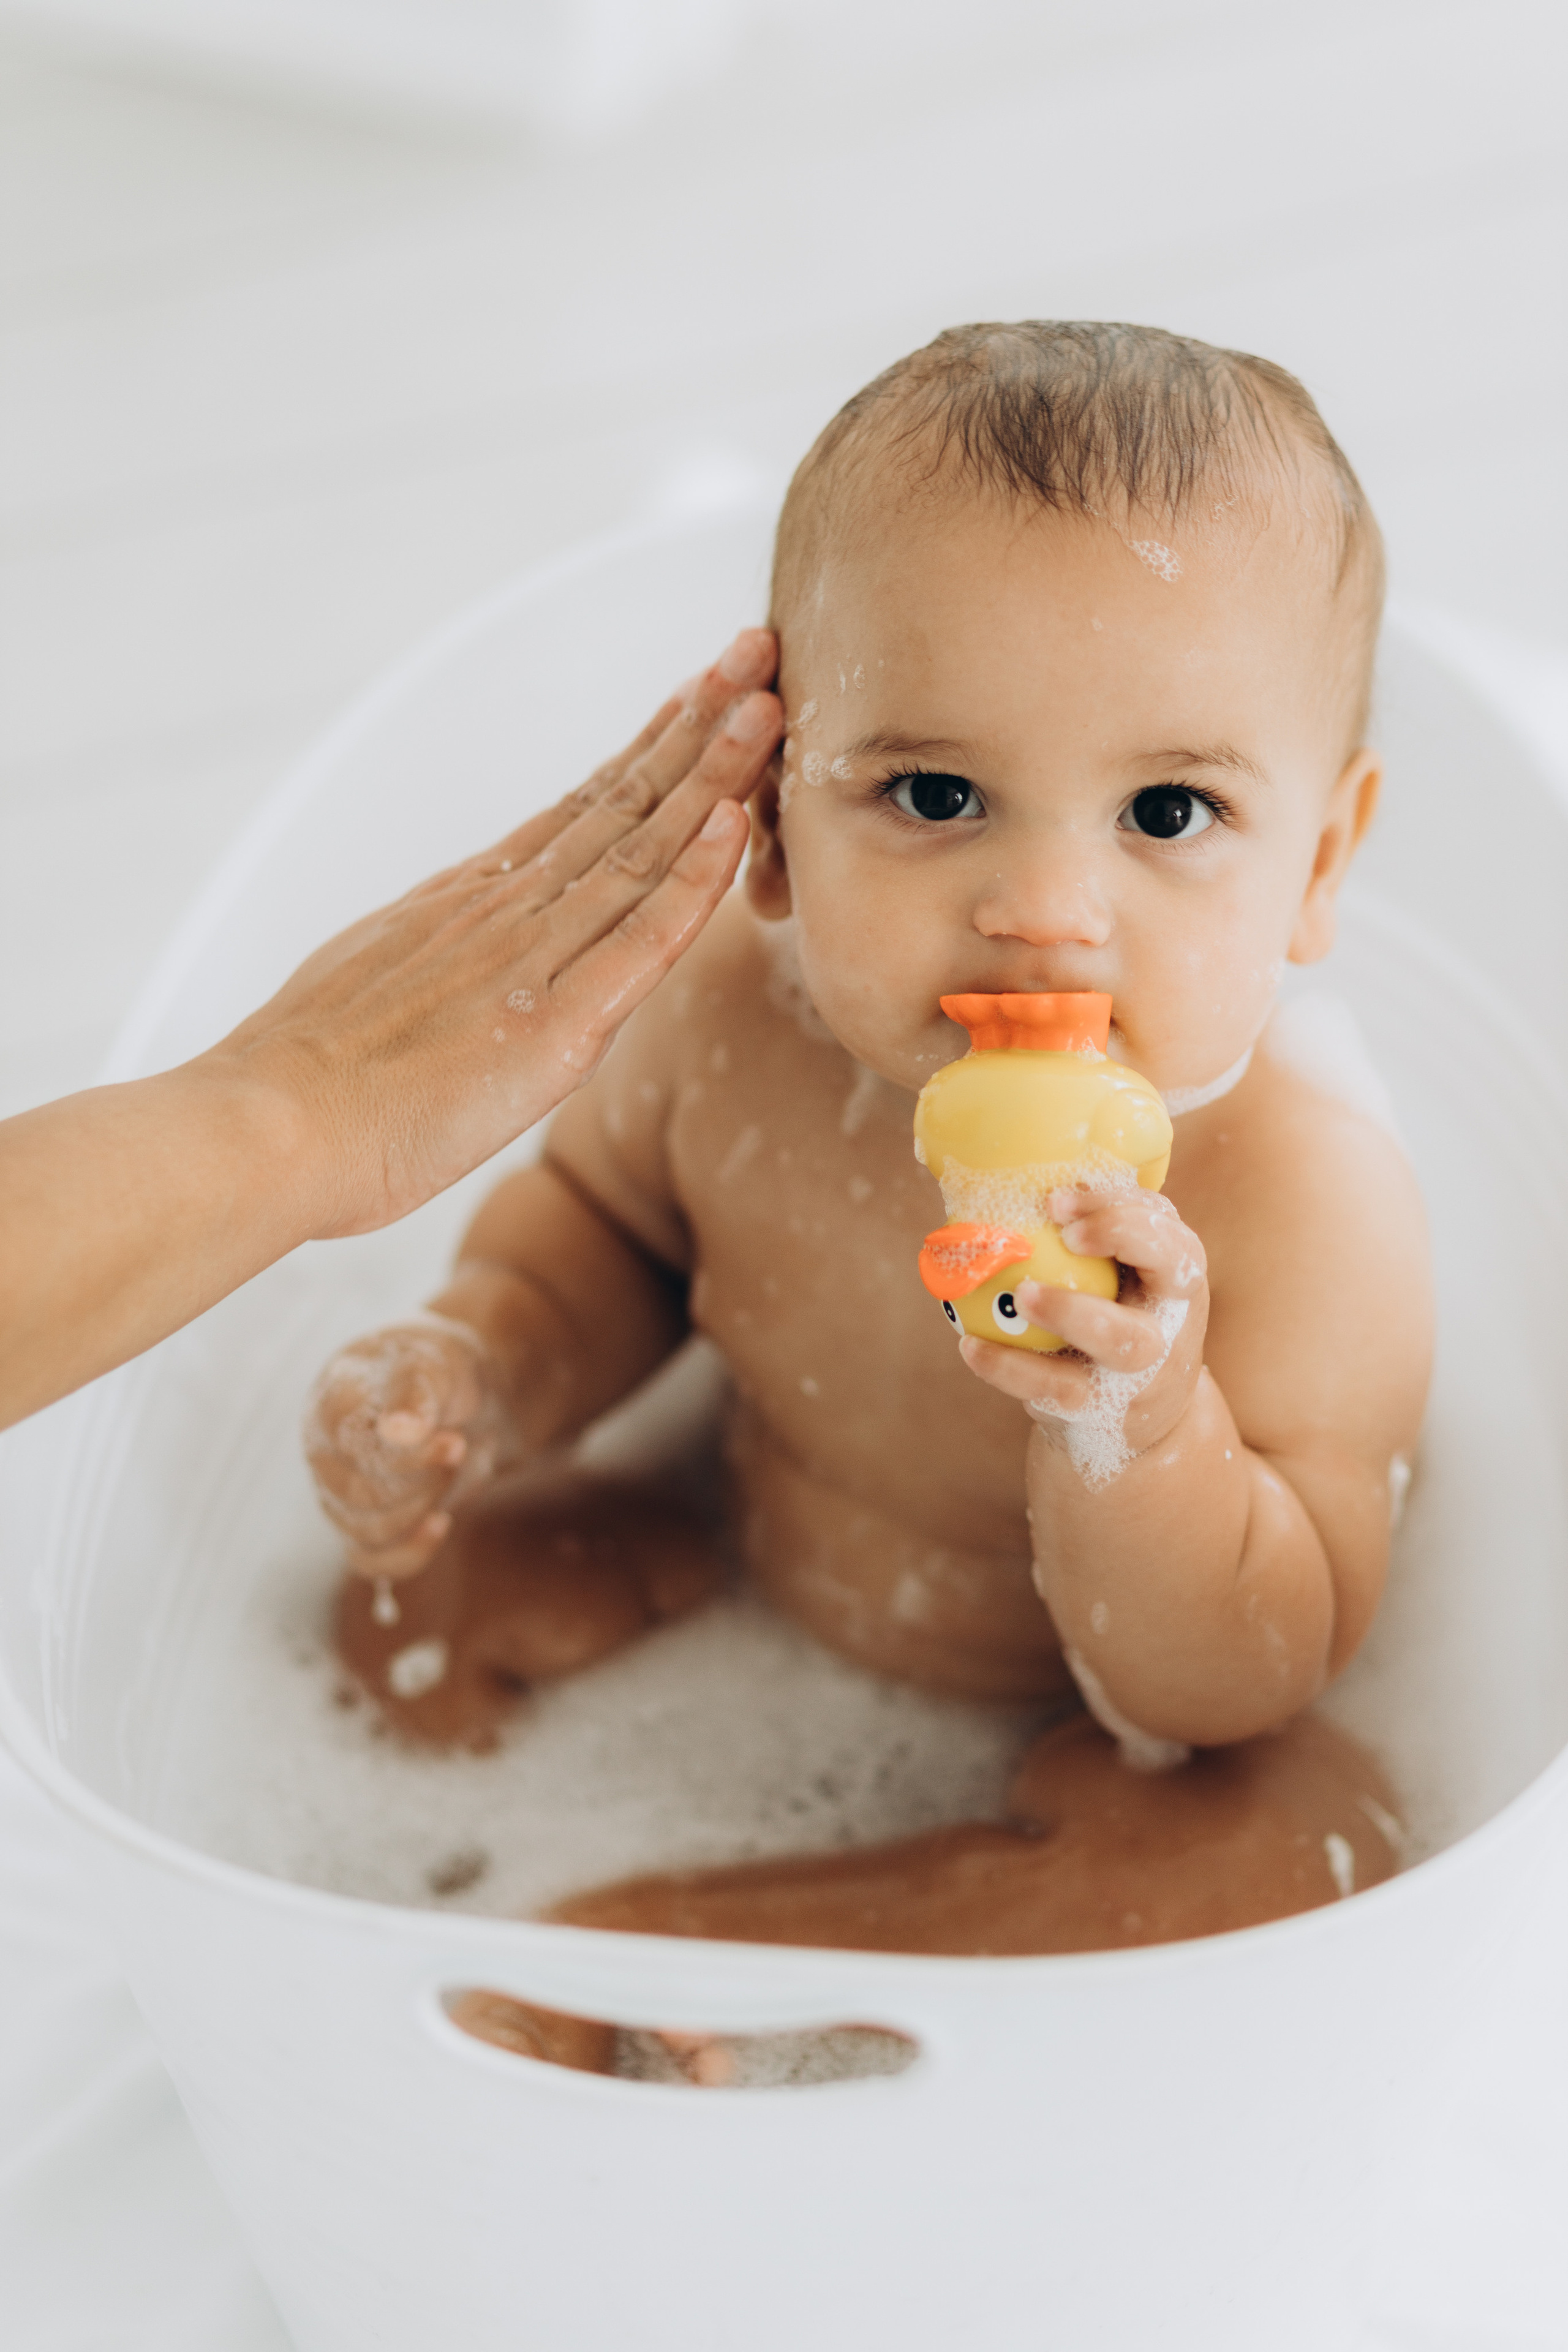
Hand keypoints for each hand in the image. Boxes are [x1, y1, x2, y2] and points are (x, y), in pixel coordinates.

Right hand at [214, 629, 782, 1240]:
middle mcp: (510, 911)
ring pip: (641, 849)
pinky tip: (733, 826)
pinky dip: (692, 881)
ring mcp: (533, 960)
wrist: (270, 1125)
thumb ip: (445, 955)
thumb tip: (473, 946)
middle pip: (623, 803)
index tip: (699, 691)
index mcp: (472, 901)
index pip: (581, 808)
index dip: (649, 748)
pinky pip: (639, 942)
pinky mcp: (552, 1026)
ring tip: (766, 706)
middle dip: (697, 726)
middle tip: (756, 653)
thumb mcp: (383, 979)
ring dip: (711, 777)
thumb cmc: (315, 1078)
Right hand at [303, 1318, 513, 1576]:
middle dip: (422, 1480)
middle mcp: (326, 1453)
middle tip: (460, 1448)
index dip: (408, 1456)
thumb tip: (399, 1431)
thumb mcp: (435, 1364)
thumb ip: (414, 1392)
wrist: (469, 1394)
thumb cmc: (442, 1371)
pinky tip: (443, 1523)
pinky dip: (409, 1553)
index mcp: (332, 1405)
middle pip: (359, 1496)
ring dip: (422, 1508)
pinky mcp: (366, 1525)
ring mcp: (341, 1494)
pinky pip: (371, 1561)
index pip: (352, 1448)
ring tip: (456, 1469)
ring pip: (366, 1532)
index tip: (454, 1440)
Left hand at [958, 1186, 1208, 1467]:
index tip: (1059, 1206)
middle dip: (1116, 1253)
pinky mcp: (1098, 1409)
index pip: (1170, 1242)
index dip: (1122, 1218)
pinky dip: (1009, 1368)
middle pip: (1163, 1289)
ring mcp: (1137, 1374)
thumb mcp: (1128, 1266)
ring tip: (1019, 1294)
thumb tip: (1029, 1179)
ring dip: (1069, 1315)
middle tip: (1062, 1238)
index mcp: (1176, 1279)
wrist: (1136, 1412)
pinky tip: (971, 1345)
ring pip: (1116, 1347)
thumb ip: (1101, 1223)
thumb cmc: (1121, 1311)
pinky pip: (1054, 1389)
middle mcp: (1166, 1328)